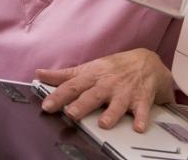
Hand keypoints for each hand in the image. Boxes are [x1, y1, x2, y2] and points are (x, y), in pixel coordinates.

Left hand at [35, 48, 173, 132]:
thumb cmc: (115, 67)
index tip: (47, 105)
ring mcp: (125, 92)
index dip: (58, 96)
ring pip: (117, 103)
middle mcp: (107, 84)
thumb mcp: (88, 68)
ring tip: (104, 123)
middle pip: (93, 95)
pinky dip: (141, 118)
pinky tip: (138, 126)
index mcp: (92, 76)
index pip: (72, 86)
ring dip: (111, 113)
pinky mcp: (142, 99)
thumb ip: (63, 75)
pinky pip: (142, 110)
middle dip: (82, 104)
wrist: (148, 62)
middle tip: (72, 113)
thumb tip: (40, 74)